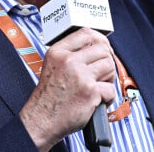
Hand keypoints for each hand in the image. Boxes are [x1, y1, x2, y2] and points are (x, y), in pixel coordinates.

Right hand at [19, 28, 115, 150]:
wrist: (42, 119)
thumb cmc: (49, 97)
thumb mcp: (52, 66)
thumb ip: (70, 54)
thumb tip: (95, 48)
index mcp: (58, 52)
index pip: (86, 33)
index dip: (99, 39)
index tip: (104, 47)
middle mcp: (68, 60)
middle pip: (102, 49)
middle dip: (107, 61)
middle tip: (103, 72)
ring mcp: (80, 75)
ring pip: (110, 66)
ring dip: (109, 78)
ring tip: (100, 86)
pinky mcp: (90, 91)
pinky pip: (111, 89)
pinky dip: (108, 98)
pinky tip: (98, 101)